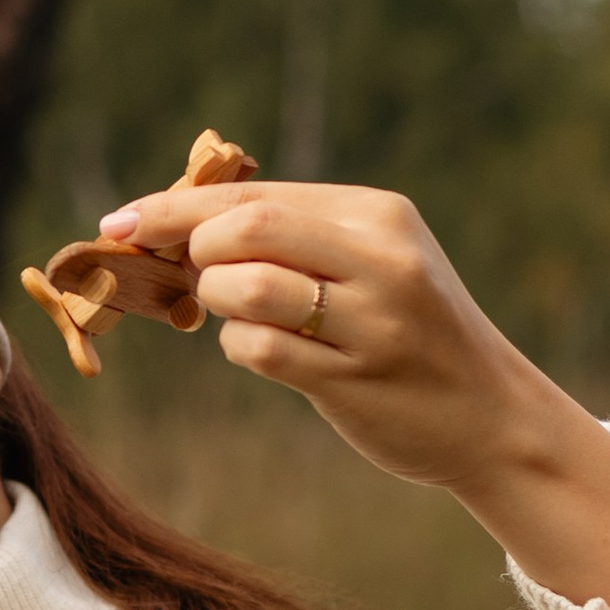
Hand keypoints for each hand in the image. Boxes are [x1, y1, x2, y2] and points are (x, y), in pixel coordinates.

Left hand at [107, 176, 609, 609]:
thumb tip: (176, 221)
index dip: (172, 207)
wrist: (490, 415)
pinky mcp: (355, 378)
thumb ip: (295, 233)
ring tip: (240, 314)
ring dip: (216, 302)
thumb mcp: (374, 259)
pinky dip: (241, 347)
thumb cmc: (412, 331)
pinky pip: (258, 350)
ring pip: (244, 288)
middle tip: (182, 274)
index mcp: (379, 214)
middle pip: (242, 228)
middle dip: (190, 250)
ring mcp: (370, 320)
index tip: (119, 222)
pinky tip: (269, 352)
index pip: (253, 194)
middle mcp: (380, 258)